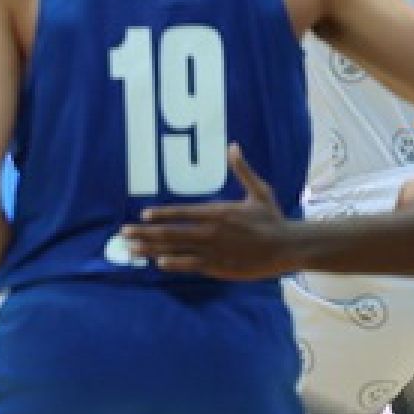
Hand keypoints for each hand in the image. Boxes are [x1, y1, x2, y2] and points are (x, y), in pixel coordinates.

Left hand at [118, 145, 302, 279]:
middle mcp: (211, 231)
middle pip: (171, 232)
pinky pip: (191, 265)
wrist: (289, 247)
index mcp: (218, 212)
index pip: (182, 212)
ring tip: (130, 249)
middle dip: (144, 232)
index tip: (142, 215)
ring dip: (150, 249)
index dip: (161, 214)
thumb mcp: (259, 191)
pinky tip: (157, 262)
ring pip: (176, 249)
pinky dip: (174, 264)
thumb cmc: (273, 219)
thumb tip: (233, 146)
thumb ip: (242, 170)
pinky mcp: (219, 267)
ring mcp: (214, 250)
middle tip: (123, 233)